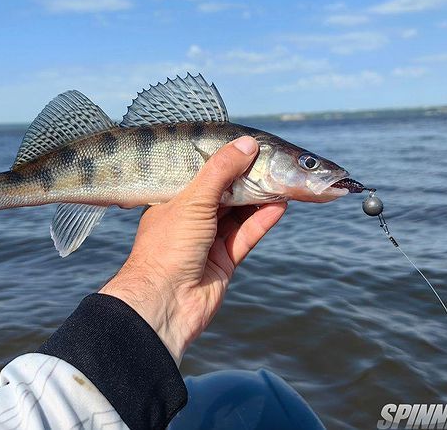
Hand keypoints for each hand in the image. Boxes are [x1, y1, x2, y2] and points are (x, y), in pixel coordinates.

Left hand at [99, 136, 286, 362]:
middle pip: (226, 192)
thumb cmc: (168, 246)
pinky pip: (247, 235)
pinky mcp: (224, 260)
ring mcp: (208, 240)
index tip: (252, 146)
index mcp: (174, 199)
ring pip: (239, 213)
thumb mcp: (193, 200)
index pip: (205, 172)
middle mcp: (191, 218)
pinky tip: (280, 205)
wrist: (163, 303)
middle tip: (274, 162)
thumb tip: (247, 143)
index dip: (228, 159)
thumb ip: (221, 170)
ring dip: (260, 198)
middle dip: (249, 178)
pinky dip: (263, 220)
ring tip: (283, 180)